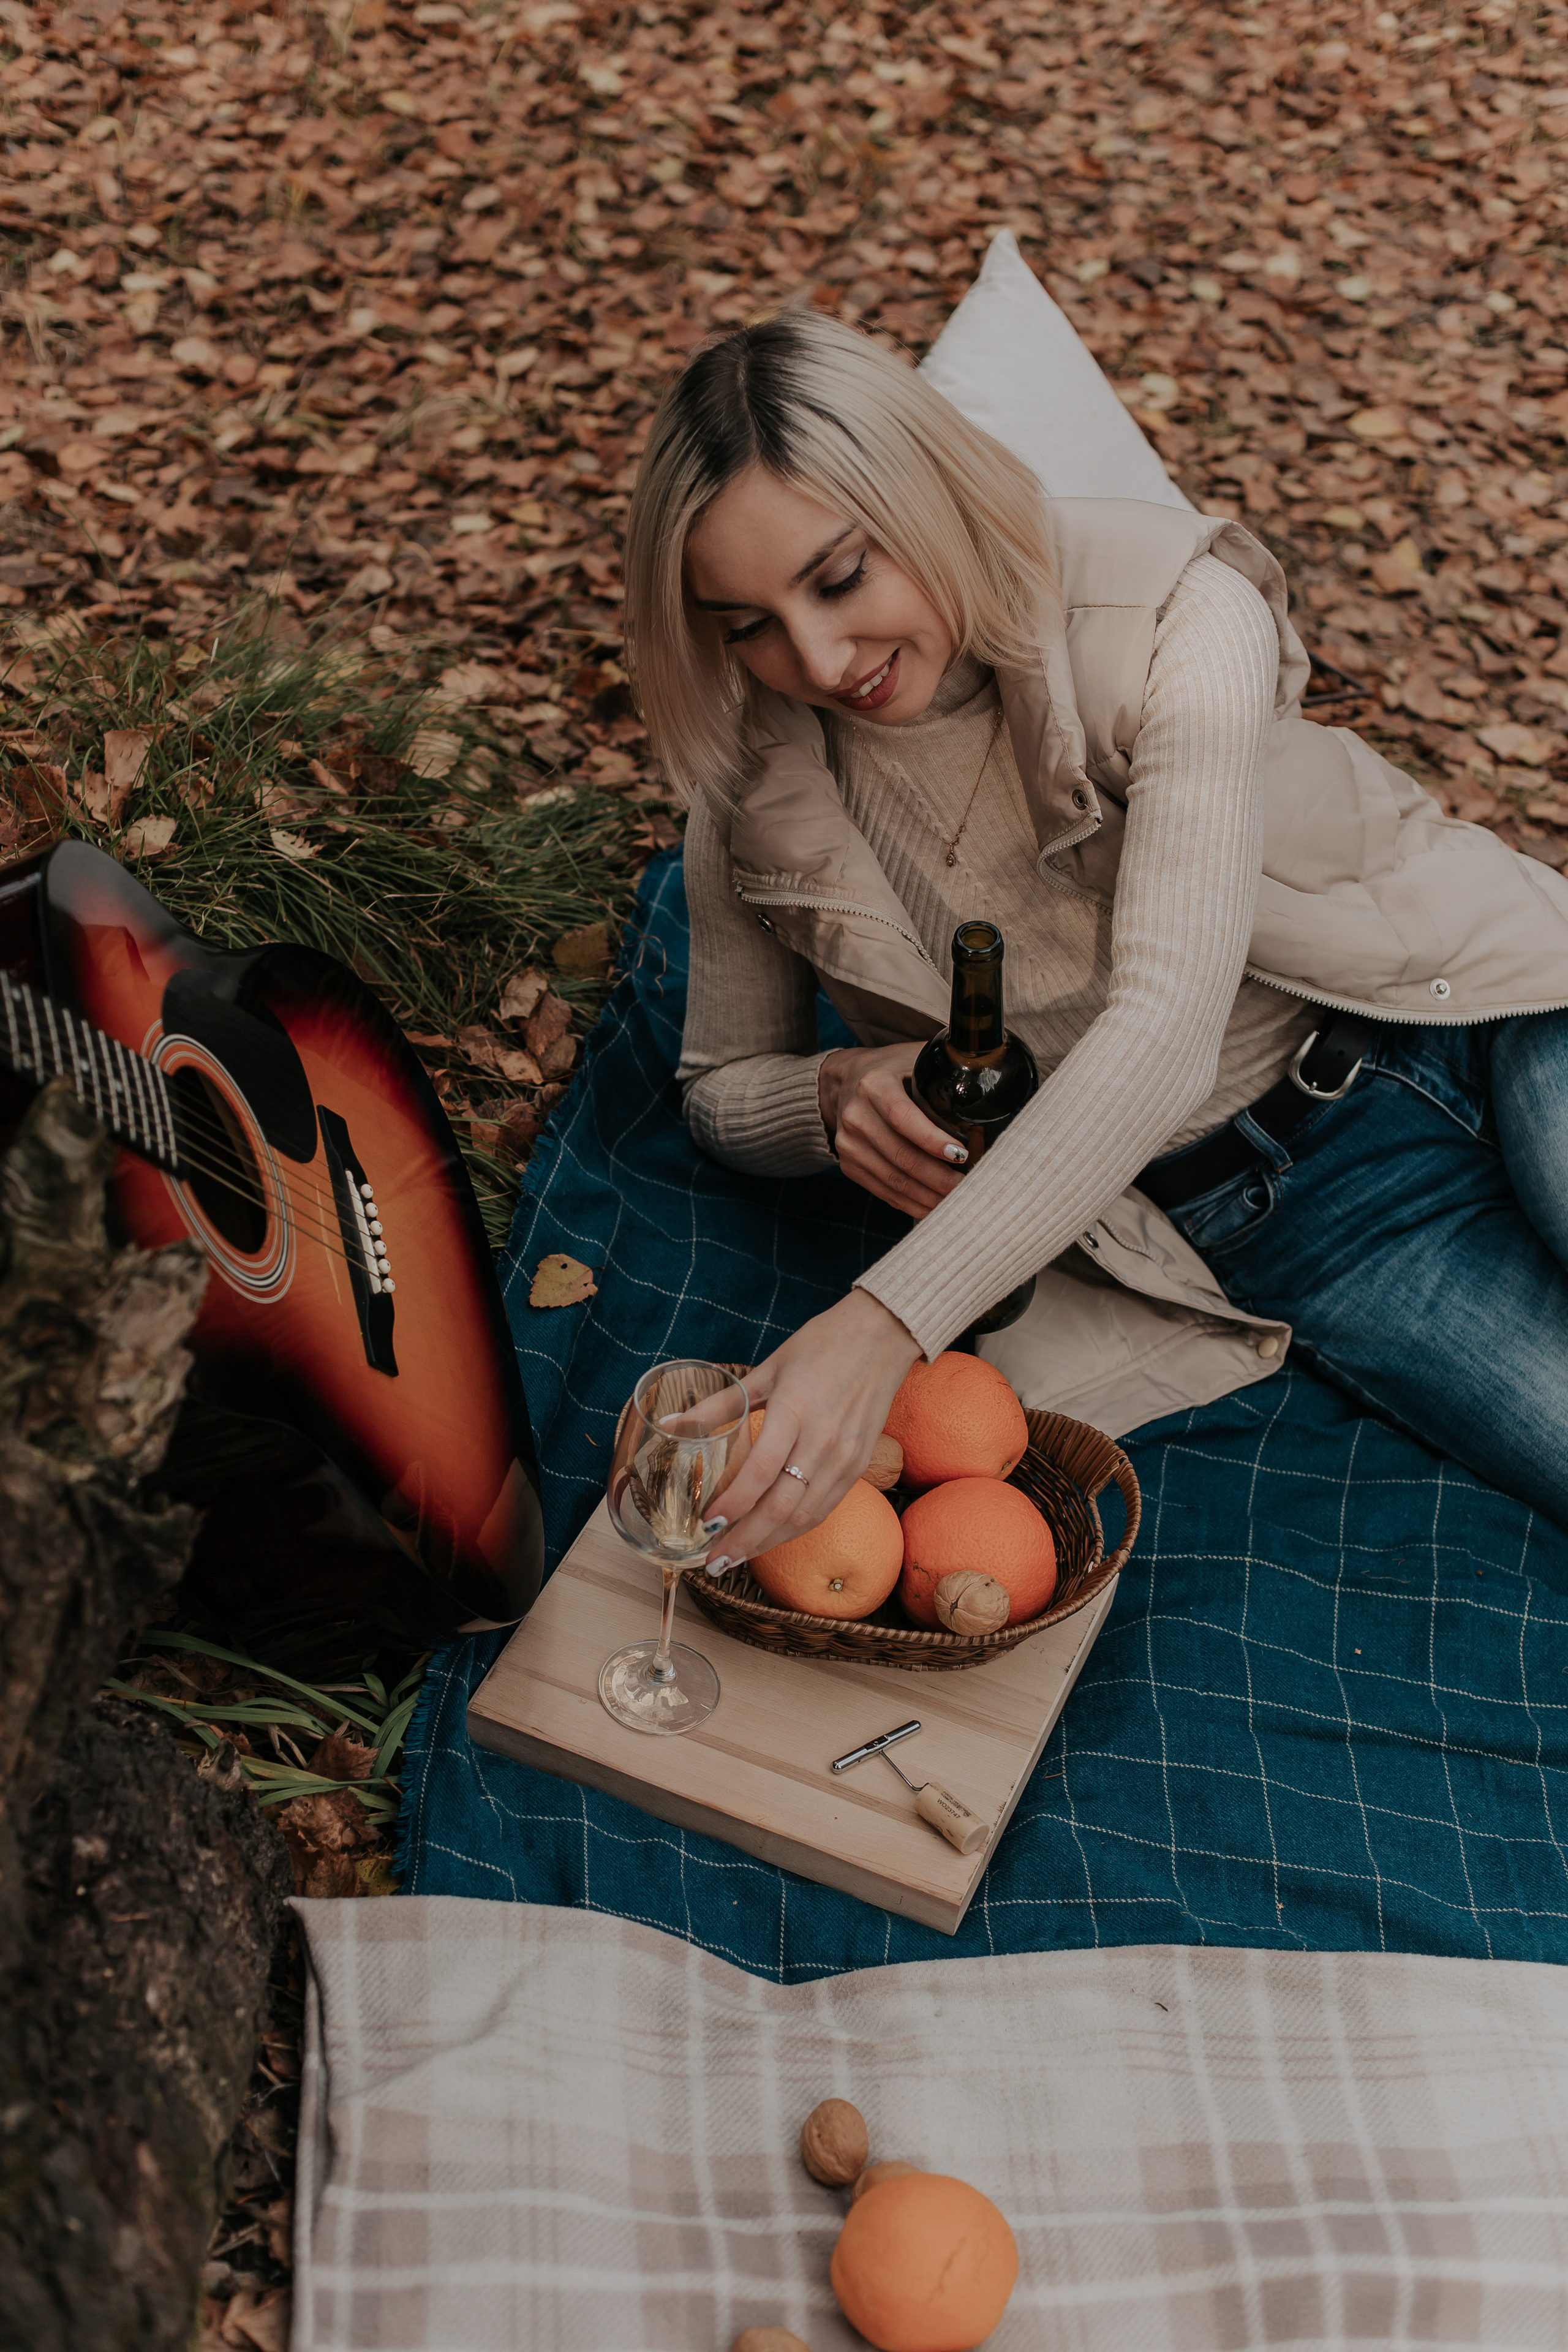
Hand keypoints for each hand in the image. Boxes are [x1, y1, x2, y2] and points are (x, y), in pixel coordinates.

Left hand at [702, 1290, 921, 1571]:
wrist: (883, 1335)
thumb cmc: (822, 1345)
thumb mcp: (767, 1368)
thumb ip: (720, 1404)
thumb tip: (671, 1425)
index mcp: (795, 1411)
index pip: (760, 1472)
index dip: (733, 1504)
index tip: (707, 1524)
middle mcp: (823, 1441)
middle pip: (781, 1507)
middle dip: (745, 1540)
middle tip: (714, 1562)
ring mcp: (846, 1457)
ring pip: (804, 1516)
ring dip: (768, 1542)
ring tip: (737, 1557)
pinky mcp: (859, 1465)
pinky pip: (824, 1508)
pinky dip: (796, 1528)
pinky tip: (772, 1537)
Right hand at [819, 1042, 965, 1218]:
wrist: (845, 1082)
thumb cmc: (894, 1070)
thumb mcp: (915, 1058)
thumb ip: (945, 1069)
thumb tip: (990, 1080)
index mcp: (874, 1085)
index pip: (903, 1118)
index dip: (932, 1140)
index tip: (962, 1155)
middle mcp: (856, 1115)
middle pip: (901, 1156)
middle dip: (940, 1178)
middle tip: (971, 1186)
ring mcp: (849, 1144)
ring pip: (894, 1180)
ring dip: (929, 1197)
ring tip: (959, 1201)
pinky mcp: (849, 1165)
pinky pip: (885, 1192)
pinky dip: (913, 1204)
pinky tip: (936, 1207)